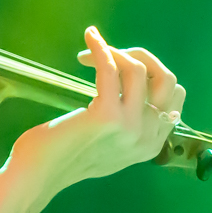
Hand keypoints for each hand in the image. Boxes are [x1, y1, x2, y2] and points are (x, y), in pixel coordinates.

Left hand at [9, 26, 185, 193]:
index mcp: (152, 144)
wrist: (37, 175)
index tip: (120, 69)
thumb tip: (130, 93)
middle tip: (109, 57)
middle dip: (140, 58)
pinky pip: (111, 69)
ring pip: (140, 69)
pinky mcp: (106, 116)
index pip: (174, 95)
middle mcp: (148, 136)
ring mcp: (131, 127)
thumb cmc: (62, 157)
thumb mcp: (107, 145)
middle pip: (166, 78)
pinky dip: (100, 48)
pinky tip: (90, 38)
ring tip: (89, 51)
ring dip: (115, 51)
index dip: (151, 73)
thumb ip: (126, 126)